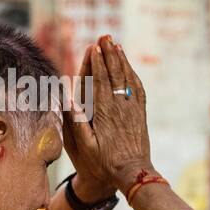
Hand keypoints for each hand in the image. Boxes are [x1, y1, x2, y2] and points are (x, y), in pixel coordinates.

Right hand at [63, 35, 151, 194]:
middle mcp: (120, 107)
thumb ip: (77, 122)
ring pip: (127, 78)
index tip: (93, 47)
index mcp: (105, 113)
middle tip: (105, 37)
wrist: (133, 172)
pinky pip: (137, 88)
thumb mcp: (86, 147)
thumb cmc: (104, 163)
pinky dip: (132, 74)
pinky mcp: (140, 113)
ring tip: (116, 45)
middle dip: (109, 54)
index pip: (99, 82)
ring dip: (121, 60)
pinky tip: (129, 67)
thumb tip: (69, 100)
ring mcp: (133, 109)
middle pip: (114, 74)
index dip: (96, 63)